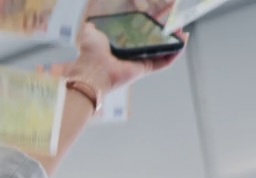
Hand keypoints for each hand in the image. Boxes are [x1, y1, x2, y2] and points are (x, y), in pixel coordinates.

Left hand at [67, 21, 185, 92]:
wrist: (92, 70)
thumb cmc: (90, 54)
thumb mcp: (88, 34)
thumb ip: (90, 28)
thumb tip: (89, 23)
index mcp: (120, 45)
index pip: (139, 33)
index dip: (150, 24)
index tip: (160, 14)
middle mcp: (131, 54)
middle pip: (153, 41)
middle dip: (166, 31)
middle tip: (175, 21)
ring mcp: (139, 62)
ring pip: (162, 51)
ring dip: (174, 41)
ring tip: (181, 31)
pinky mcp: (145, 69)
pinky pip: (164, 62)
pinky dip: (175, 53)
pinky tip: (182, 41)